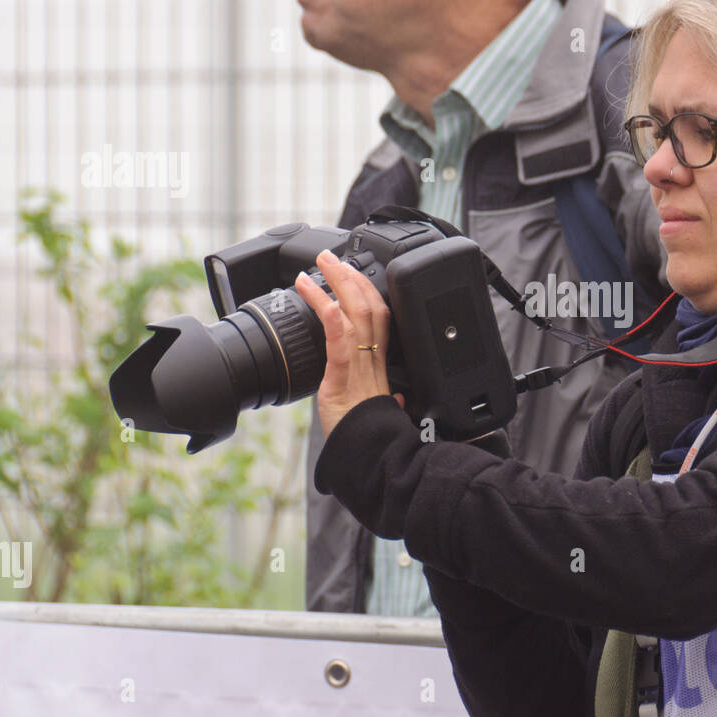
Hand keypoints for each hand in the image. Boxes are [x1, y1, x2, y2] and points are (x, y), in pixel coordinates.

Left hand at [294, 250, 403, 438]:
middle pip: (370, 307)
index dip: (369, 292)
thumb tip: (400, 401)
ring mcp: (360, 366)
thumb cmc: (371, 440)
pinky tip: (316, 295)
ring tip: (320, 265)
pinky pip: (339, 338)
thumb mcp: (381, 415)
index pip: (381, 319)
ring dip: (336, 283)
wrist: (372, 460)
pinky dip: (328, 312)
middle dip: (351, 277)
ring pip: (356, 313)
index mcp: (380, 367)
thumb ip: (390, 403)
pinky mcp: (343, 377)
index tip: (355, 272)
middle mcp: (373, 361)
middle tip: (331, 256)